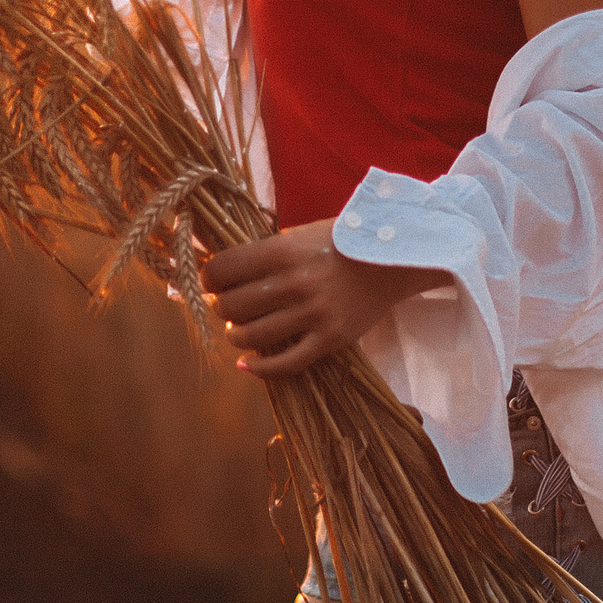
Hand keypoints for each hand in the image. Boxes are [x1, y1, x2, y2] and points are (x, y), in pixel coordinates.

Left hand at [202, 219, 451, 378]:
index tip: (208, 283)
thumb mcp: (299, 234)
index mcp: (283, 250)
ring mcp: (313, 314)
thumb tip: (220, 268)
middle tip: (226, 306)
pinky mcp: (330, 339)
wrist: (394, 259)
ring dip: (236, 336)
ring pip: (252, 336)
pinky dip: (260, 369)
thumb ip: (264, 251)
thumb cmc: (341, 241)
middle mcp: (295, 283)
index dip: (207, 279)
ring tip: (238, 331)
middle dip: (221, 308)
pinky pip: (286, 364)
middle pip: (233, 305)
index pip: (224, 270)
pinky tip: (248, 365)